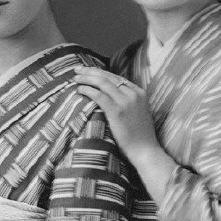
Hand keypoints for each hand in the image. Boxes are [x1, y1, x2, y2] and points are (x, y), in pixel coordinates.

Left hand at [75, 66, 177, 203]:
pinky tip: (79, 90)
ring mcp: (126, 101)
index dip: (101, 72)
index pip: (116, 77)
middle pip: (108, 76)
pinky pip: (98, 95)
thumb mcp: (138, 113)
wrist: (145, 150)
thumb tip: (110, 97)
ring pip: (102, 82)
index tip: (88, 71)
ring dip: (86, 78)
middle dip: (90, 71)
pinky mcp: (117, 111)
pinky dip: (87, 90)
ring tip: (75, 78)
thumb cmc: (139, 137)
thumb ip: (128, 103)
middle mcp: (133, 93)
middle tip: (77, 69)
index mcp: (139, 92)